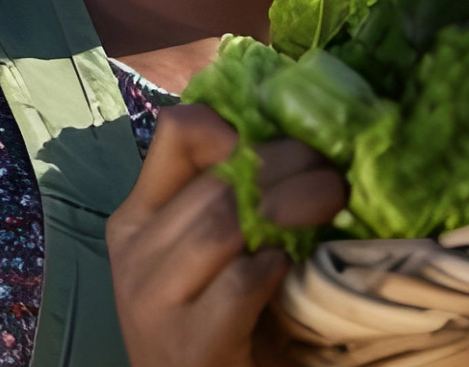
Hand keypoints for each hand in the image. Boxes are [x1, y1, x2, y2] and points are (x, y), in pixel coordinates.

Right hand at [106, 103, 346, 366]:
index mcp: (135, 221)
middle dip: (288, 165)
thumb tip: (287, 141)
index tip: (279, 142)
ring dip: (294, 205)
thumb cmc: (210, 325)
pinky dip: (275, 268)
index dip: (235, 125)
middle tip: (333, 172)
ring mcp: (154, 300)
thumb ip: (220, 207)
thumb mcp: (199, 258)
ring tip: (333, 204)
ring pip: (225, 223)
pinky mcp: (190, 343)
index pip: (175, 135)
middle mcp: (135, 253)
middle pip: (218, 180)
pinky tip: (292, 270)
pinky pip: (240, 283)